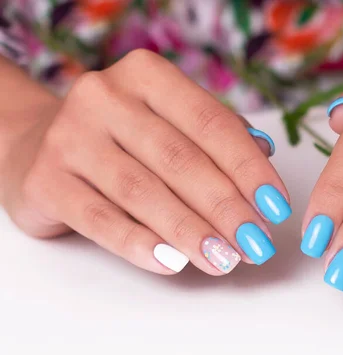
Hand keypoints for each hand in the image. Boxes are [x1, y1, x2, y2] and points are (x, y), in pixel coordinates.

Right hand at [0, 50, 290, 274]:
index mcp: (147, 76)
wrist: (38, 145)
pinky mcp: (44, 180)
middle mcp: (105, 97)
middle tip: (257, 244)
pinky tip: (173, 263)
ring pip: (144, 192)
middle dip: (227, 208)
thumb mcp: (167, 122)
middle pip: (181, 160)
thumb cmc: (123, 138)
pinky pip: (100, 218)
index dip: (250, 168)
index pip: (212, 123)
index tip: (277, 207)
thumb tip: (266, 154)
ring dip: (191, 232)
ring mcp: (69, 137)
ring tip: (225, 260)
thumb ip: (214, 134)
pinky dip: (140, 244)